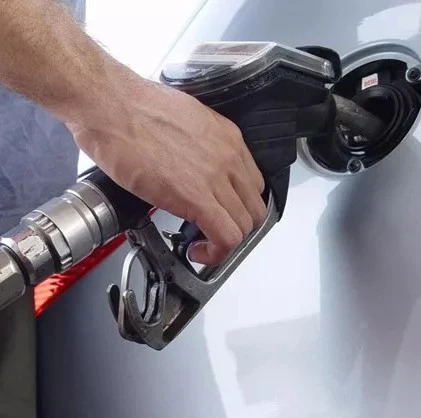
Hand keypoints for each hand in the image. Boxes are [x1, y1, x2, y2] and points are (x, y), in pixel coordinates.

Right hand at [67, 66, 265, 264]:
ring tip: (203, 242)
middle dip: (236, 226)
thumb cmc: (134, 108)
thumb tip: (191, 168)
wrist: (110, 105)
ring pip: (245, 226)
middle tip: (214, 232)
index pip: (252, 185)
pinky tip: (197, 250)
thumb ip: (197, 148)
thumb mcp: (182, 123)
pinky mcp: (196, 197)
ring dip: (226, 242)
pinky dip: (216, 253)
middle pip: (253, 208)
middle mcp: (229, 157)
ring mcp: (216, 177)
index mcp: (227, 139)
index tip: (222, 213)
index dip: (238, 206)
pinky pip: (226, 237)